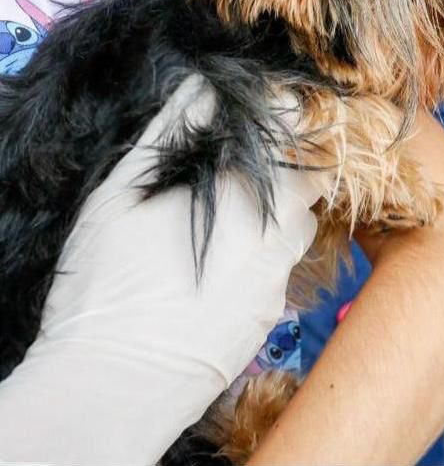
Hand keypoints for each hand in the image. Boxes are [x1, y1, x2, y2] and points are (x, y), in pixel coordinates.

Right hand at [0, 75, 323, 464]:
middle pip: (311, 179)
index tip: (273, 111)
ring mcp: (281, 271)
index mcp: (249, 187)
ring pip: (299, 225)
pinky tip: (224, 266)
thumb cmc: (110, 279)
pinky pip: (281, 268)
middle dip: (291, 167)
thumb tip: (202, 87)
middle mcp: (280, 227)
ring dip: (279, 214)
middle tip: (252, 166)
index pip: (299, 131)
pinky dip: (263, 257)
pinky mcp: (273, 309)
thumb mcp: (123, 193)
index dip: (289, 116)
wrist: (119, 378)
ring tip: (233, 217)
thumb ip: (170, 133)